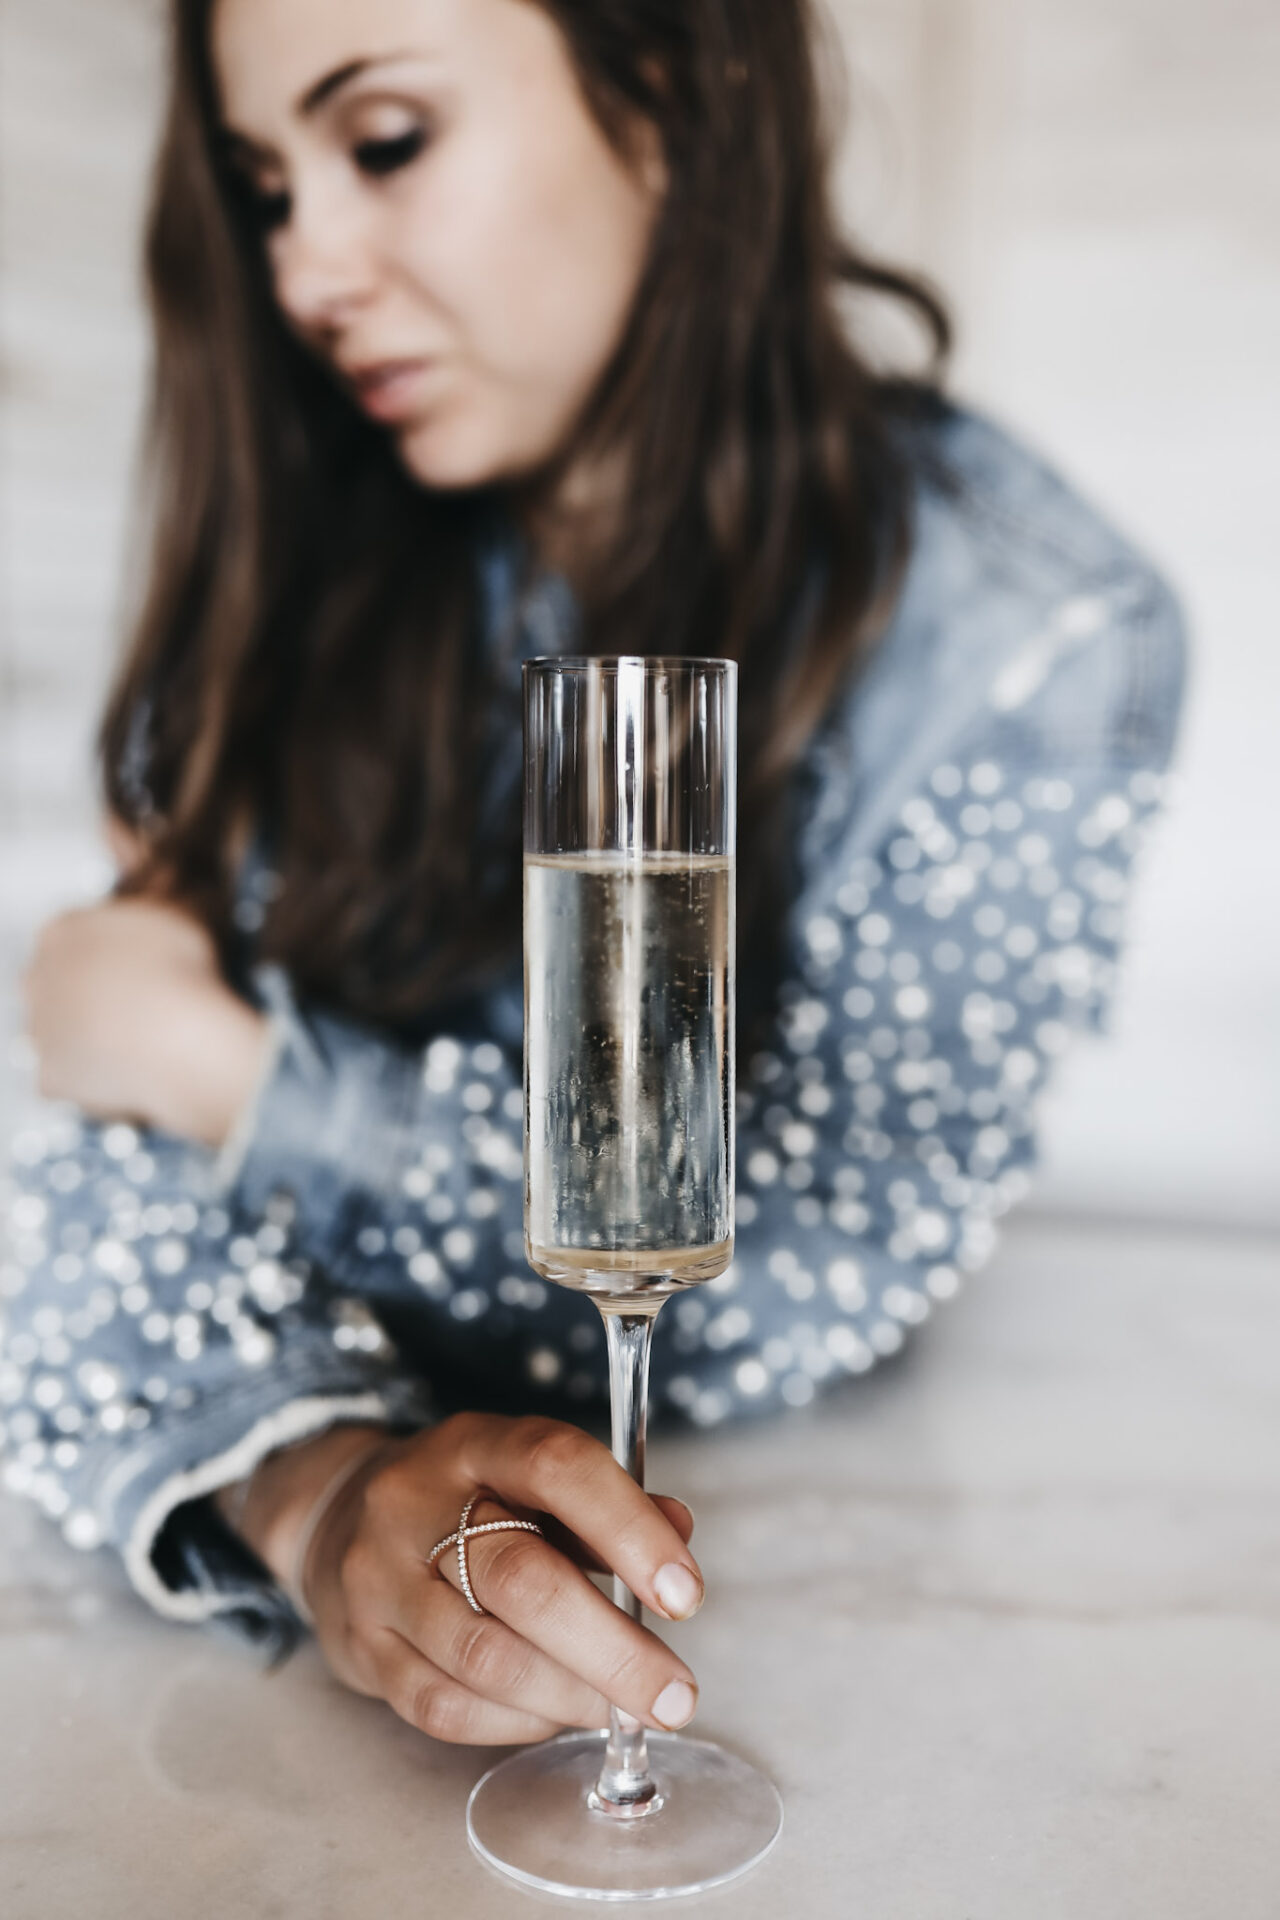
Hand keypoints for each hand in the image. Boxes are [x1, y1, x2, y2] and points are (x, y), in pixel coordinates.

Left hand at [20, 886, 268, 1148]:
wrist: (181, 1040)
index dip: (107, 949)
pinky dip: (91, 1078)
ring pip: (57, 1030)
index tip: (134, 962)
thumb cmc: (182, 973)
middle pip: (55, 982)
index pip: (71, 934)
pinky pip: (68, 1078)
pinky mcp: (51, 1076)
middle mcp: (37, 977)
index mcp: (61, 930)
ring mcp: (40, 1029)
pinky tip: (125, 1072)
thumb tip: (184, 897)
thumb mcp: (184, 913)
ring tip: (135, 1040)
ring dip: (86, 1034)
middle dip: (87, 991)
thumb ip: (169, 905)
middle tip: (134, 1001)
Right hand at [238, 1416, 704, 1746]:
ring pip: (485, 1657)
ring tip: (625, 1710)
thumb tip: (679, 1533)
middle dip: (614, 1650)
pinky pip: (445, 1708)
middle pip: (521, 1581)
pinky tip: (556, 1713)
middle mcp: (414, 1504)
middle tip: (674, 1694)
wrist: (337, 1521)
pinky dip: (518, 1722)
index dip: (630, 1528)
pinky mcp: (361, 1649)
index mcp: (474, 1444)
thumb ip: (605, 1504)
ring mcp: (377, 1579)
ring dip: (572, 1696)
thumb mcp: (529, 1478)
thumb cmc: (466, 1502)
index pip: (556, 1466)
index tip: (686, 1594)